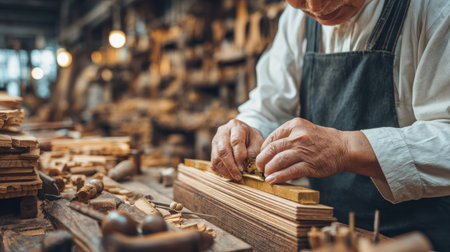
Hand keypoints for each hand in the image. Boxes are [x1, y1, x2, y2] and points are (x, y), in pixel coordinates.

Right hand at [211, 119, 263, 180]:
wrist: (244, 134)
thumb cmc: (252, 139)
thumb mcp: (257, 141)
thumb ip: (254, 152)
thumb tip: (247, 166)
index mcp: (236, 126)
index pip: (236, 141)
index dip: (240, 156)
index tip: (245, 167)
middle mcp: (223, 131)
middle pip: (223, 150)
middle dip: (232, 166)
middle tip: (239, 176)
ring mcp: (215, 140)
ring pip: (217, 158)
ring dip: (226, 170)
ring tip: (236, 177)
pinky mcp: (212, 150)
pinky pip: (214, 164)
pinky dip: (222, 172)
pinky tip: (231, 174)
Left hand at [256, 118, 381, 183]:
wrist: (344, 147)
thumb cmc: (321, 140)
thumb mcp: (303, 130)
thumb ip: (287, 137)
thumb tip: (267, 150)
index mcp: (294, 125)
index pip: (271, 138)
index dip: (263, 150)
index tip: (261, 157)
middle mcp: (298, 136)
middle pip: (272, 149)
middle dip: (262, 160)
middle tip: (259, 167)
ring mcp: (305, 151)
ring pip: (279, 160)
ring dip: (269, 169)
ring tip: (265, 174)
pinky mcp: (310, 165)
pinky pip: (290, 171)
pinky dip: (279, 176)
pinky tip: (272, 180)